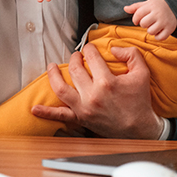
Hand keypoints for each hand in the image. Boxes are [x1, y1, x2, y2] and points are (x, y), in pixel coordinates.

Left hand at [30, 44, 165, 138]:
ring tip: (52, 67)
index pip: (92, 57)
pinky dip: (46, 113)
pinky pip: (60, 116)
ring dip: (54, 76)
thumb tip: (113, 48)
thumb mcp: (142, 73)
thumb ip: (130, 54)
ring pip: (61, 89)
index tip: (91, 49)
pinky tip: (34, 109)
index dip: (90, 49)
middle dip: (74, 58)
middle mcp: (93, 95)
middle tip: (77, 56)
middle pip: (75, 69)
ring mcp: (84, 108)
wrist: (140, 128)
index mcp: (107, 82)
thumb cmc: (139, 101)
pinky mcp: (81, 118)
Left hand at [125, 0, 176, 40]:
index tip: (137, 20)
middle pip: (143, 24)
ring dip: (150, 31)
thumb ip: (136, 7)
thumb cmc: (157, 5)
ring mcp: (165, 21)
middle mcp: (158, 13)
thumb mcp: (147, 3)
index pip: (138, 14)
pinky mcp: (170, 28)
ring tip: (154, 26)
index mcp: (151, 6)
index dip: (135, 19)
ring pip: (151, 32)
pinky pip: (160, 38)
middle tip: (148, 22)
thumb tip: (125, 9)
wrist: (175, 6)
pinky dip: (158, 37)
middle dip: (143, 24)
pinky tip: (159, 31)